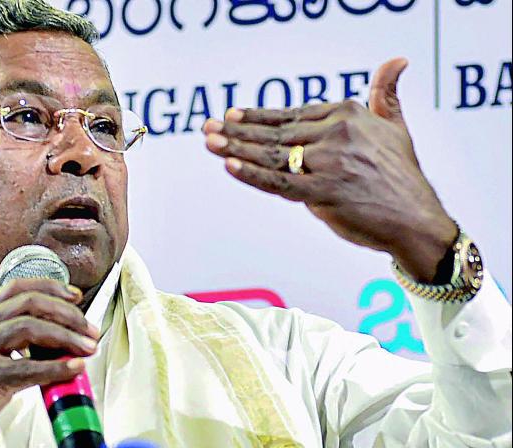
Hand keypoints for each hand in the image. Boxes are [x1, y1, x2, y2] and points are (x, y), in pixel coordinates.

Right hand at [0, 279, 99, 447]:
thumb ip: (16, 344)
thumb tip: (61, 343)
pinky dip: (56, 368)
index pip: (17, 288)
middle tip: (89, 329)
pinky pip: (26, 369)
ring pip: (30, 328)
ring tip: (87, 347)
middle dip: (67, 313)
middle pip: (30, 303)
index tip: (75, 296)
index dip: (50, 287)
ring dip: (66, 336)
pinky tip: (74, 369)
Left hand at [203, 58, 456, 281]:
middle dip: (237, 131)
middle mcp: (336, 133)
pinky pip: (280, 183)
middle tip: (207, 127)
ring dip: (235, 148)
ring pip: (272, 155)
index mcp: (347, 114)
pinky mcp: (325, 193)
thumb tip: (397, 61)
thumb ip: (387, 96)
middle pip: (276, 133)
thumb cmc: (402, 175)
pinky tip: (230, 166)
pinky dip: (253, 175)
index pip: (290, 115)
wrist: (417, 221)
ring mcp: (330, 163)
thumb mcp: (396, 127)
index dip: (257, 117)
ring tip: (209, 142)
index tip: (230, 115)